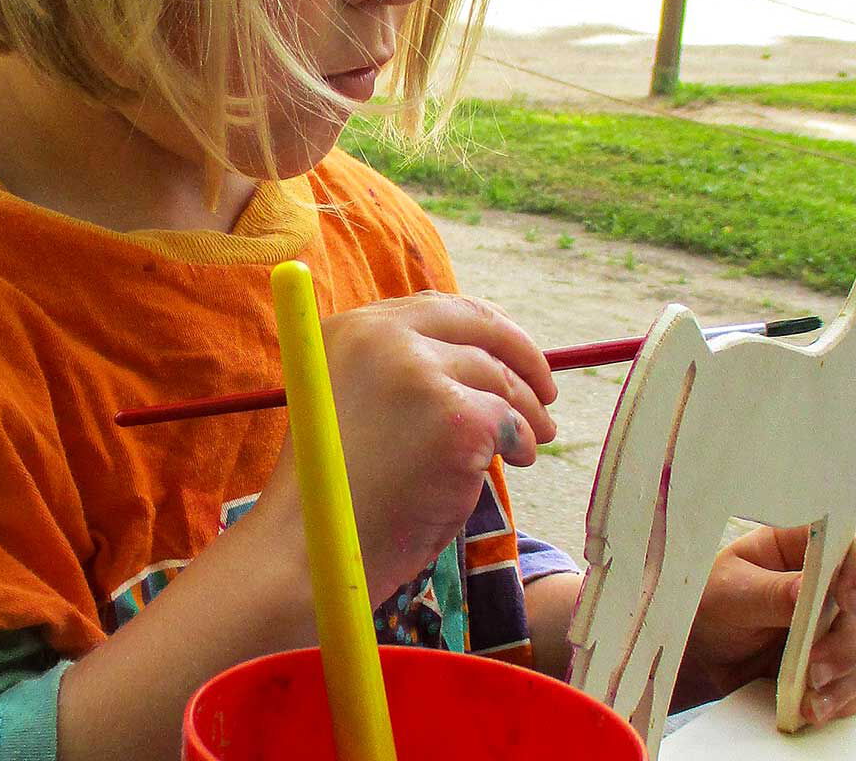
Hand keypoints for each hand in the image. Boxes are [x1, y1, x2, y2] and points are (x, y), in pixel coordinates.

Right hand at [255, 291, 556, 605]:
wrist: (309, 547)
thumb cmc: (331, 489)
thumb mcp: (349, 400)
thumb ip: (397, 369)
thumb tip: (477, 358)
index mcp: (352, 328)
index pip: (438, 307)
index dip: (485, 329)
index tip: (510, 352)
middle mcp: (383, 336)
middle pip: (477, 325)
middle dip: (522, 355)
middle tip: (546, 388)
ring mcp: (420, 373)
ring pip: (499, 377)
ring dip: (525, 411)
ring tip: (531, 443)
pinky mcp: (455, 418)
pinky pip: (510, 420)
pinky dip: (522, 441)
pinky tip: (517, 460)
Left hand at [680, 518, 855, 725]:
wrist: (702, 654)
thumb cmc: (709, 605)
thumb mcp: (729, 593)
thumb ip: (769, 592)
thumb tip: (806, 590)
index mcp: (799, 545)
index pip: (851, 542)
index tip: (847, 602)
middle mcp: (827, 580)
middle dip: (849, 641)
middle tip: (815, 666)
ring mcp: (837, 621)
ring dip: (848, 675)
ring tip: (810, 694)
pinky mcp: (840, 659)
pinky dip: (841, 697)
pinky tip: (813, 708)